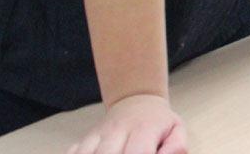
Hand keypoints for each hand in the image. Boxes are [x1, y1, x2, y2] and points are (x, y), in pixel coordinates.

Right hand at [67, 94, 185, 153]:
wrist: (137, 101)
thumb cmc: (159, 124)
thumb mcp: (176, 130)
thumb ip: (176, 146)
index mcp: (143, 129)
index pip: (137, 153)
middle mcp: (118, 130)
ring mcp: (98, 134)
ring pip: (86, 153)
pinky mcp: (83, 139)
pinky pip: (72, 152)